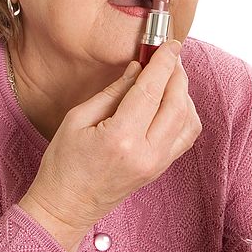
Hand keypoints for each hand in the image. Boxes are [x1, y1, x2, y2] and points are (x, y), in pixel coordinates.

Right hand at [20, 40, 201, 241]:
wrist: (66, 207)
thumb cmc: (63, 164)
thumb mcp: (78, 119)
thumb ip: (112, 92)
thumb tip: (137, 69)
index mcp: (121, 138)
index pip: (151, 91)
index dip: (163, 63)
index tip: (170, 45)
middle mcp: (146, 153)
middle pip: (177, 103)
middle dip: (177, 74)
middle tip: (170, 56)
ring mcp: (157, 164)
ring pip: (188, 120)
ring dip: (184, 94)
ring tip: (170, 78)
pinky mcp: (161, 169)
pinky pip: (186, 137)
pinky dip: (186, 114)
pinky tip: (172, 102)